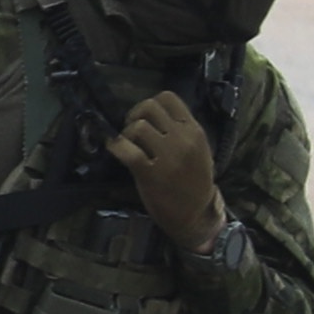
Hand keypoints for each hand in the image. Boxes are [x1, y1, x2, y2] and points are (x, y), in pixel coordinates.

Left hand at [110, 92, 225, 247]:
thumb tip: (153, 117)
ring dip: (126, 133)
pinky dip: (115, 146)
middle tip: (131, 130)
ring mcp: (167, 156)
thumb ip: (181, 131)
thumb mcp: (198, 150)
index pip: (168, 98)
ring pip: (137, 126)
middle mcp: (182, 139)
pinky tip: (115, 149)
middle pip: (149, 107)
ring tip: (128, 145)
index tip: (145, 117)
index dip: (150, 103)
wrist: (196, 215)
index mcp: (194, 131)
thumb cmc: (195, 182)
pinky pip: (126, 150)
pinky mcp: (150, 173)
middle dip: (134, 115)